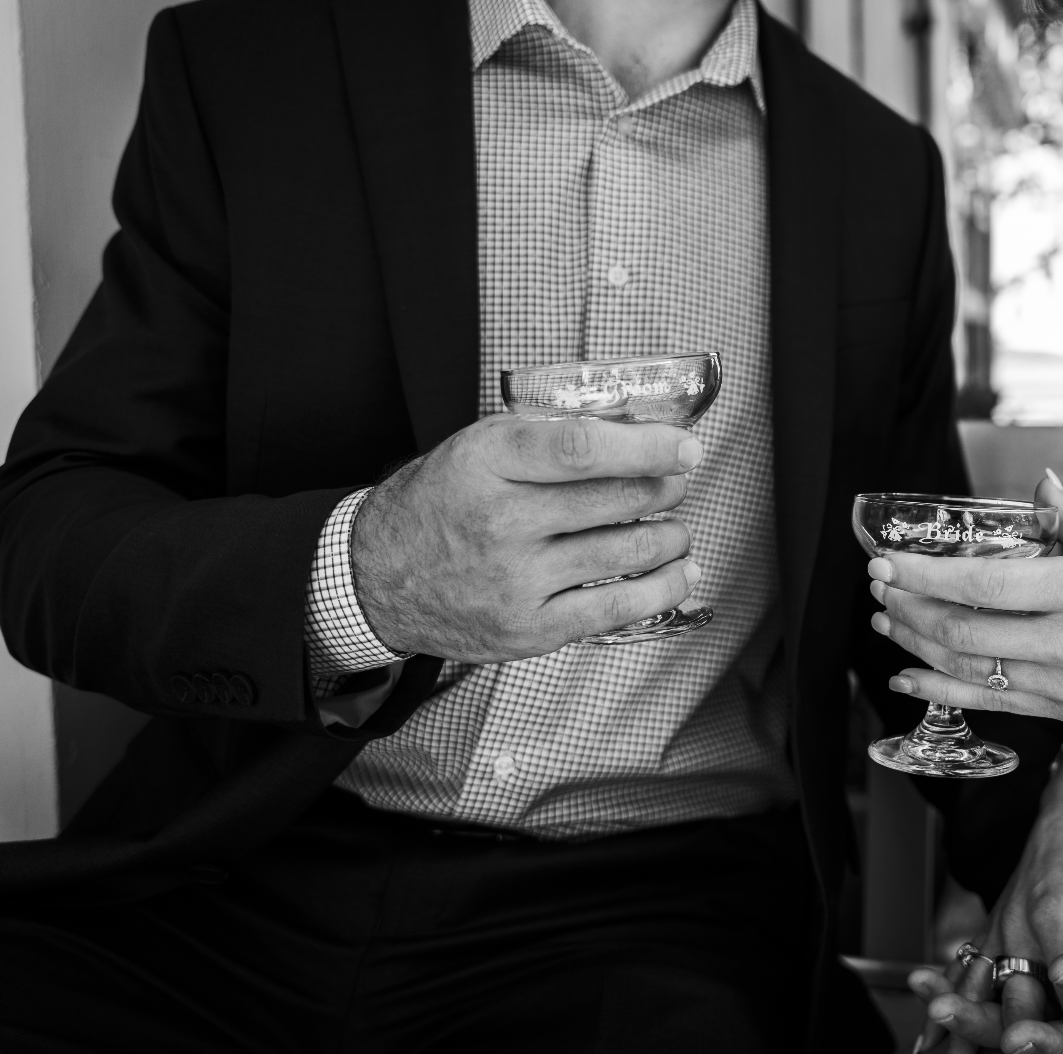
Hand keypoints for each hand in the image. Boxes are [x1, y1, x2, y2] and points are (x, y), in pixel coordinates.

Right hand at [352, 414, 702, 661]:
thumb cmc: (442, 500)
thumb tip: (639, 433)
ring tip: (675, 527)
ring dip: (670, 536)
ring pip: (625, 552)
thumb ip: (549, 437)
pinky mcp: (530, 628)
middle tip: (676, 482)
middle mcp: (501, 521)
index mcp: (487, 462)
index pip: (582, 449)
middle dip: (665, 488)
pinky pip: (617, 609)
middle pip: (614, 499)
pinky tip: (681, 571)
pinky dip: (663, 588)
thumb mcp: (479, 447)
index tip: (685, 447)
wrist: (377, 577)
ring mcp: (516, 580)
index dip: (647, 447)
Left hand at [868, 476, 1062, 742]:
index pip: (986, 584)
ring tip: (885, 623)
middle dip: (909, 609)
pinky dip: (942, 689)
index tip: (890, 561)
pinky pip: (989, 703)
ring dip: (916, 646)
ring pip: (969, 670)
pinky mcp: (1062, 711)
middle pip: (965, 630)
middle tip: (879, 587)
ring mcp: (1062, 684)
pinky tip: (910, 676)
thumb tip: (1039, 486)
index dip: (927, 576)